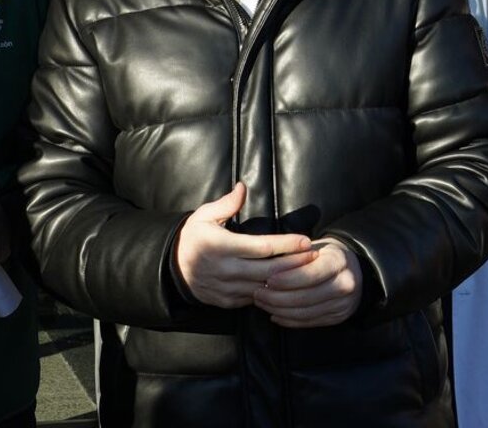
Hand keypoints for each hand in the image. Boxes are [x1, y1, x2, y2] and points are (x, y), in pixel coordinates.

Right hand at [174, 182, 315, 308]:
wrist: (172, 268)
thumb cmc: (192, 237)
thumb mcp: (203, 216)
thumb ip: (226, 204)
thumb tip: (243, 187)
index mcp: (220, 246)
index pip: (262, 247)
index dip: (287, 244)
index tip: (306, 240)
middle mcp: (225, 269)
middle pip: (269, 270)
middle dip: (296, 263)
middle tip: (314, 255)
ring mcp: (226, 288)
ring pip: (265, 287)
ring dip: (287, 280)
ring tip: (306, 271)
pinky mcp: (227, 301)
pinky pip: (255, 299)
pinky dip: (271, 292)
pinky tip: (285, 285)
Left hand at [254, 237, 362, 327]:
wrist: (350, 268)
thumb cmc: (321, 254)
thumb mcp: (310, 246)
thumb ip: (292, 254)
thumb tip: (266, 265)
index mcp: (338, 261)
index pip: (310, 274)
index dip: (287, 279)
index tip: (267, 280)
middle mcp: (345, 284)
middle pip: (306, 297)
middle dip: (277, 297)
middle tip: (257, 293)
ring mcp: (344, 304)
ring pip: (306, 313)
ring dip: (279, 310)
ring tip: (262, 303)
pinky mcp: (339, 317)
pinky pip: (310, 322)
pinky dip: (289, 320)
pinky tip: (274, 314)